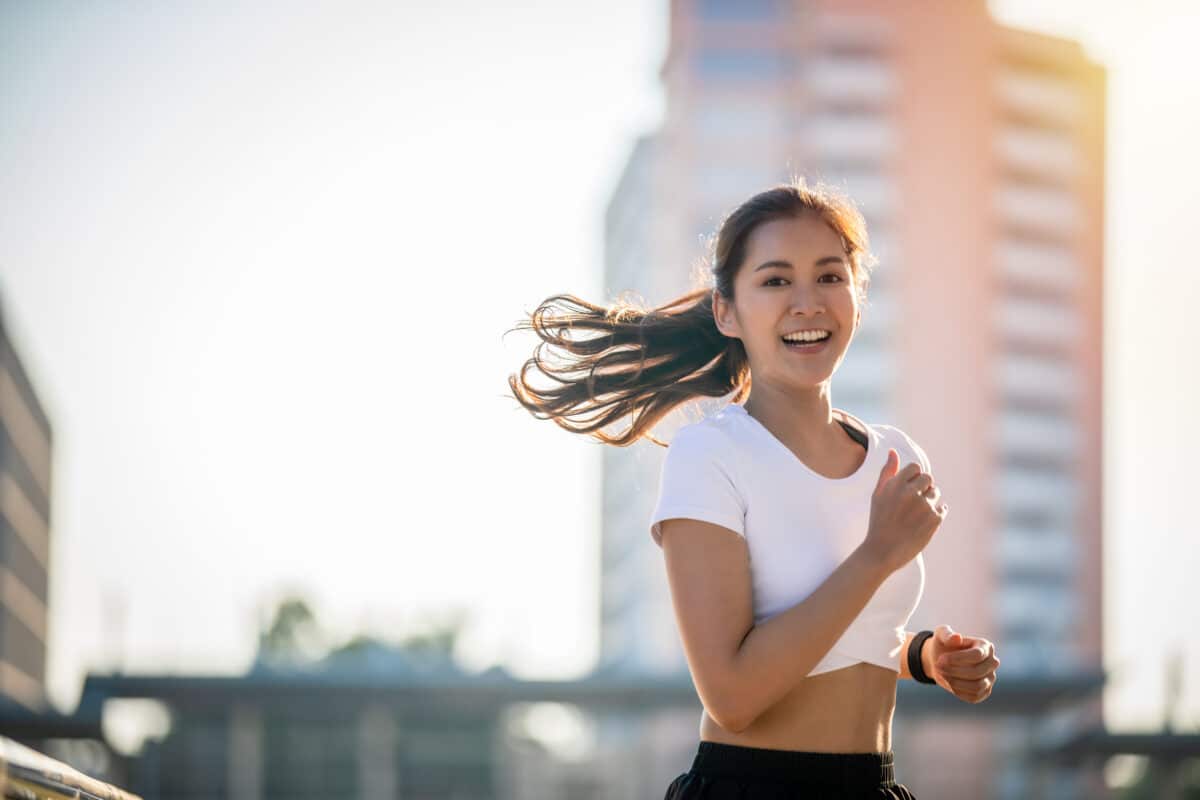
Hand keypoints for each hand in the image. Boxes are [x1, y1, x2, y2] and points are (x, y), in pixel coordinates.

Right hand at [862, 449, 948, 572]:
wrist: (882, 551)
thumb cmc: (879, 521)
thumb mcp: (878, 495)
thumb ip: (887, 472)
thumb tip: (893, 451)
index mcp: (895, 485)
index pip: (915, 467)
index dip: (913, 478)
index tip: (907, 490)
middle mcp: (910, 493)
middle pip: (928, 478)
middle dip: (923, 487)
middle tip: (913, 503)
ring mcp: (924, 506)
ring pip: (936, 493)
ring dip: (929, 500)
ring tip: (916, 515)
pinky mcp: (934, 520)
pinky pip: (942, 508)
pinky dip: (936, 513)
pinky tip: (923, 522)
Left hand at [926, 625, 998, 703]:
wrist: (941, 660)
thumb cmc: (943, 644)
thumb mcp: (940, 635)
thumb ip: (947, 634)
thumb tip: (957, 637)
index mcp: (985, 646)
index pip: (977, 655)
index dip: (958, 659)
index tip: (941, 659)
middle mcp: (992, 662)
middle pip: (977, 672)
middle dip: (954, 671)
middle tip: (938, 667)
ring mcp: (990, 678)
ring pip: (976, 686)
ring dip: (955, 683)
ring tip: (941, 675)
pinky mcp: (985, 691)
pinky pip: (974, 697)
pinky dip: (958, 692)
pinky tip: (948, 683)